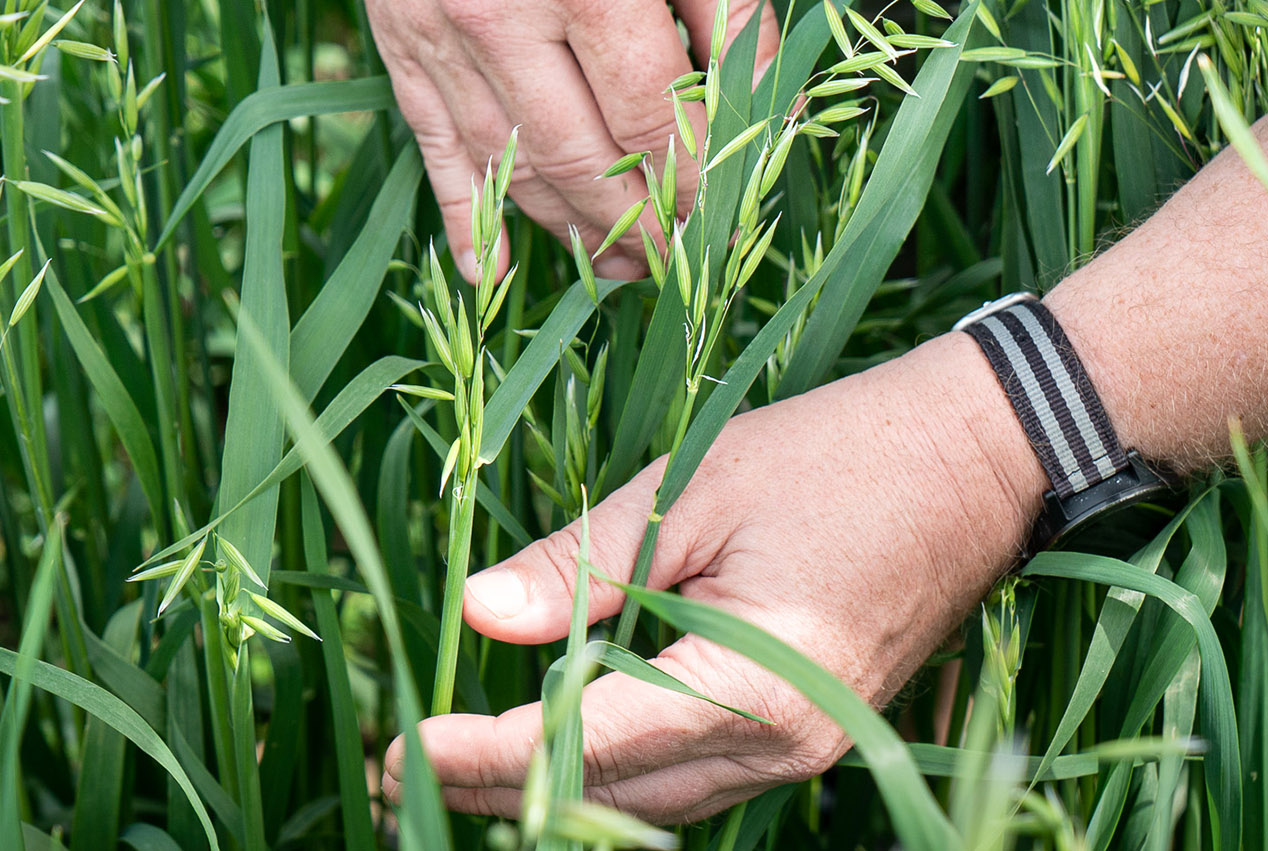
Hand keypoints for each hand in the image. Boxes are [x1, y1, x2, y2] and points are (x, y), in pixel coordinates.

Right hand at [365, 0, 778, 281]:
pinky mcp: (398, 46)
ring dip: (574, 231)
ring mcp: (435, 38)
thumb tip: (755, 104)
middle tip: (693, 261)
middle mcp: (497, 17)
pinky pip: (433, 148)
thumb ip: (718, 0)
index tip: (741, 201)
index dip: (705, 166)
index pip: (655, 108)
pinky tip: (496, 273)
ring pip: (513, 166)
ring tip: (627, 272)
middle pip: (585, 157)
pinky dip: (467, 218)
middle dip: (647, 222)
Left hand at [383, 333, 1047, 822]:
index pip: (582, 742)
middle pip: (607, 797)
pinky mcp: (808, 733)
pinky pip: (690, 781)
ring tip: (453, 775)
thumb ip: (582, 566)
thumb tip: (475, 614)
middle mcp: (785, 746)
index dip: (481, 752)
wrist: (982, 456)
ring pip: (648, 805)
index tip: (395, 752)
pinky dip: (611, 777)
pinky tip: (551, 757)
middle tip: (391, 779)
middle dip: (496, 791)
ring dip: (548, 793)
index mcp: (755, 684)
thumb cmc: (839, 454)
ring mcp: (805, 751)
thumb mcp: (692, 489)